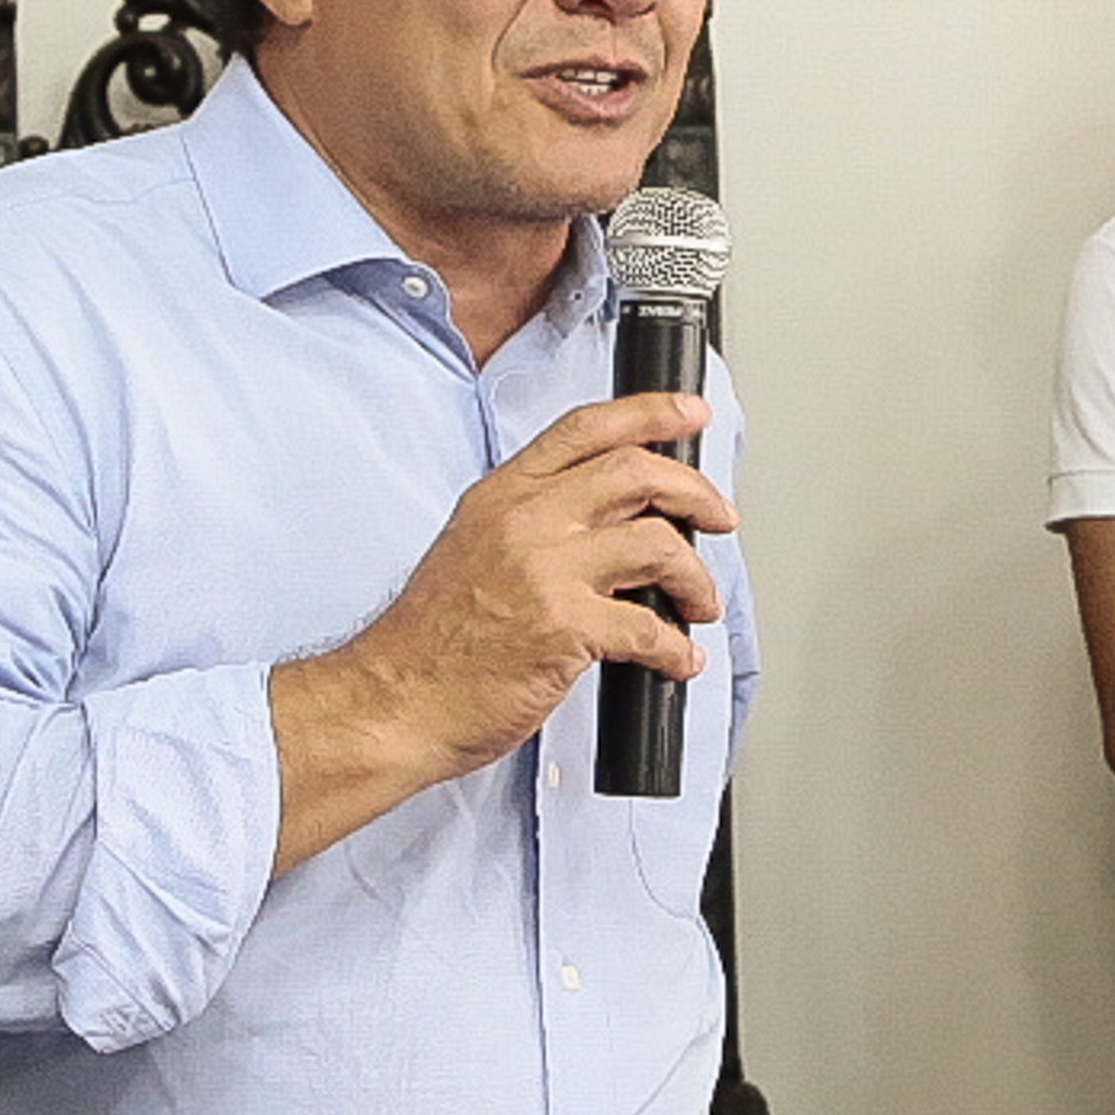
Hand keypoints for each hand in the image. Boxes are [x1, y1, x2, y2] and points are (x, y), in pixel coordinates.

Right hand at [274, 392, 730, 817]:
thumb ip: (531, 521)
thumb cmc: (430, 641)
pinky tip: (677, 661)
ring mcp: (545, 572)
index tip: (689, 413)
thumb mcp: (470, 547)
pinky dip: (677, 649)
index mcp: (502, 495)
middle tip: (720, 518)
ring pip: (658, 544)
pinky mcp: (564, 628)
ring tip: (700, 604)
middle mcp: (524, 520)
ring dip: (697, 579)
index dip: (650, 413)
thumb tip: (607, 520)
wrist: (393, 701)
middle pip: (637, 473)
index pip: (586, 428)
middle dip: (697, 493)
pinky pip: (649, 627)